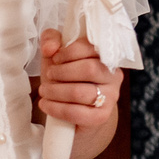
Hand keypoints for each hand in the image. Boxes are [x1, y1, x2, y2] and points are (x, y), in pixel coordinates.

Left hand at [33, 29, 121, 158]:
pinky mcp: (101, 116)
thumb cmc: (68, 81)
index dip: (69, 51)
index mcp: (107, 57)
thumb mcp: (58, 58)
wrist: (79, 115)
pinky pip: (76, 112)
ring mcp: (110, 97)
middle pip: (89, 69)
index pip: (92, 47)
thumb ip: (52, 42)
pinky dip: (56, 108)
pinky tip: (46, 105)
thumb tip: (50, 48)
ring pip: (80, 92)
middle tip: (49, 76)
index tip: (55, 58)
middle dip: (62, 72)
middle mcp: (114, 76)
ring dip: (55, 91)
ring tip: (44, 91)